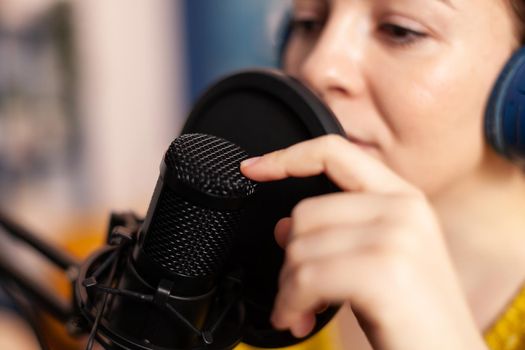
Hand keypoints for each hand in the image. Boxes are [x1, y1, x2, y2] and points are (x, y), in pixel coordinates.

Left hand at [241, 135, 486, 349]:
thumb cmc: (412, 316)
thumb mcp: (378, 261)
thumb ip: (335, 233)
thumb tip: (283, 228)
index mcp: (403, 198)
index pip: (335, 152)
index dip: (288, 156)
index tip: (253, 166)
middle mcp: (403, 208)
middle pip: (305, 212)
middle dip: (288, 260)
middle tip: (297, 293)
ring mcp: (396, 237)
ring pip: (300, 248)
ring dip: (288, 289)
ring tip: (300, 311)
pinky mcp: (383, 271)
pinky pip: (306, 278)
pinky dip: (290, 304)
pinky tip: (299, 321)